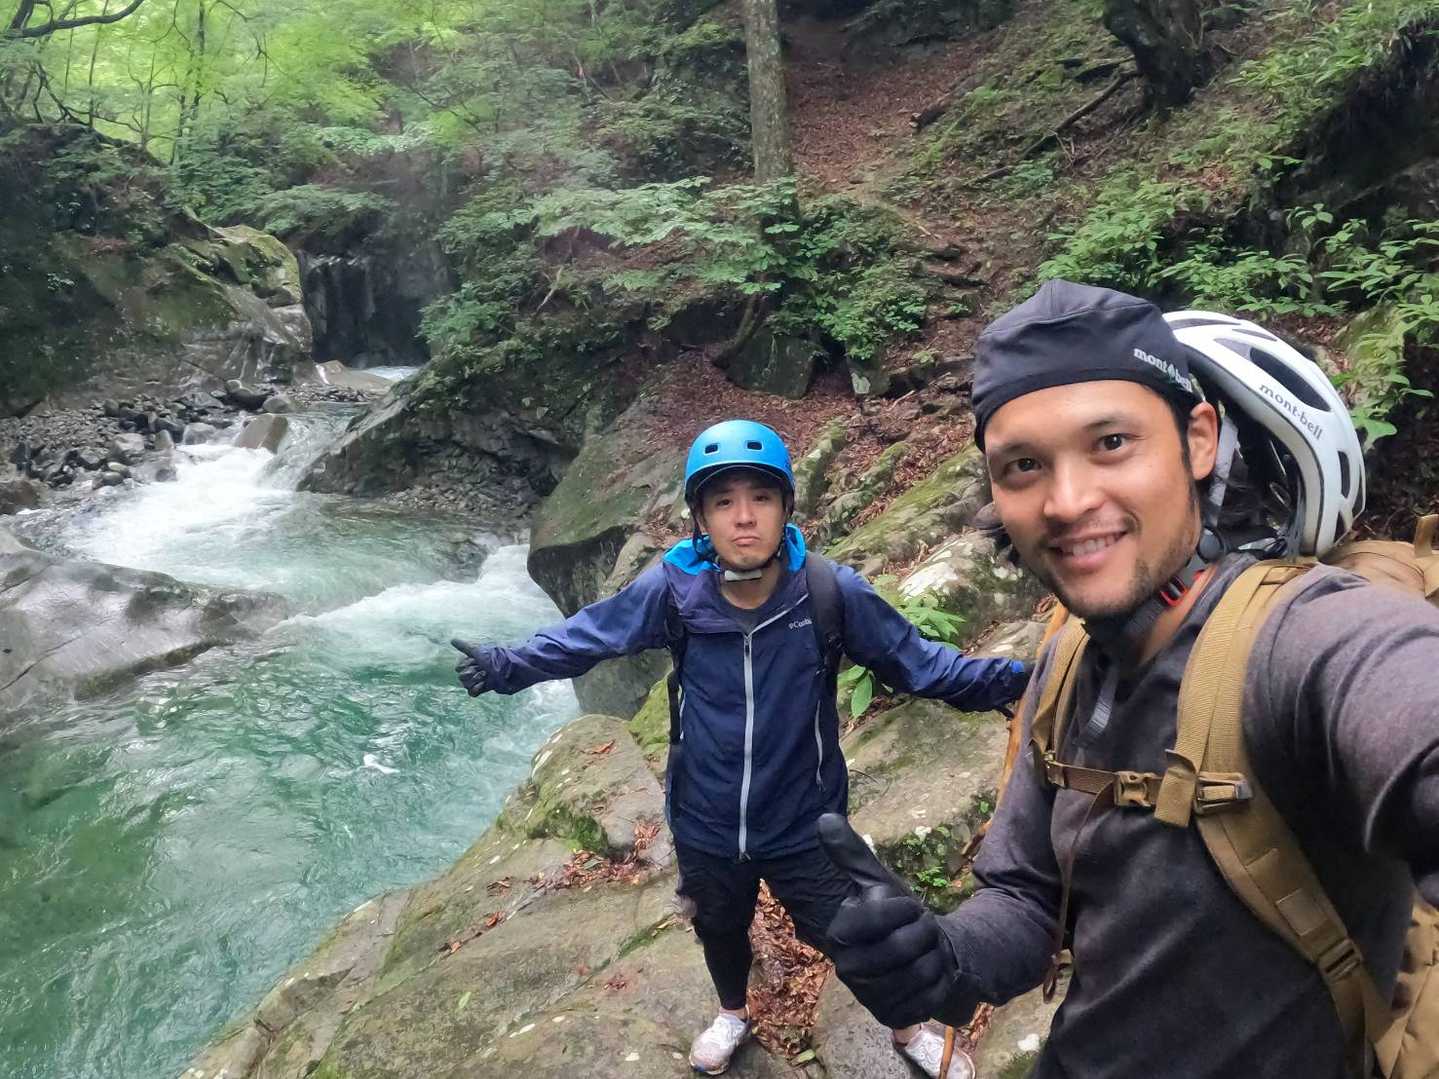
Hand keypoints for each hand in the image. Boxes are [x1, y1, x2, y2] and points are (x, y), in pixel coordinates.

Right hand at [450, 639, 494, 695]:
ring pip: (466, 684)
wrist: (512, 668)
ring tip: (484, 676)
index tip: (474, 661)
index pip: (459, 667)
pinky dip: (475, 689)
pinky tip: (482, 684)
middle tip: (482, 670)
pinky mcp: (486, 688)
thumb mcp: (478, 651)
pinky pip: (472, 692)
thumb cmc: (496, 657)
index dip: (464, 665)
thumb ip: (464, 647)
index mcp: (475, 660)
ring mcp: (482, 679)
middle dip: (469, 673)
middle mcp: (477, 669)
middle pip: (462, 676)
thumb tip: (452, 640)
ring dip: (473, 680)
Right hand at [818, 813, 959, 1028]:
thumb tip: (824, 818)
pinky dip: (940, 981)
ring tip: (927, 948)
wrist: (920, 955)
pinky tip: (932, 973)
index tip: (907, 905)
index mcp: (839, 934)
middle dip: (924, 931)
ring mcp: (870, 997)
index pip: (877, 919)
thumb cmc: (897, 916)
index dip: (901, 909)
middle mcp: (848, 969)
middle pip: (902, 948)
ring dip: (934, 955)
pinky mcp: (893, 1017)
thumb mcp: (878, 881)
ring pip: (920, 972)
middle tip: (923, 927)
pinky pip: (929, 997)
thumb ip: (851, 853)